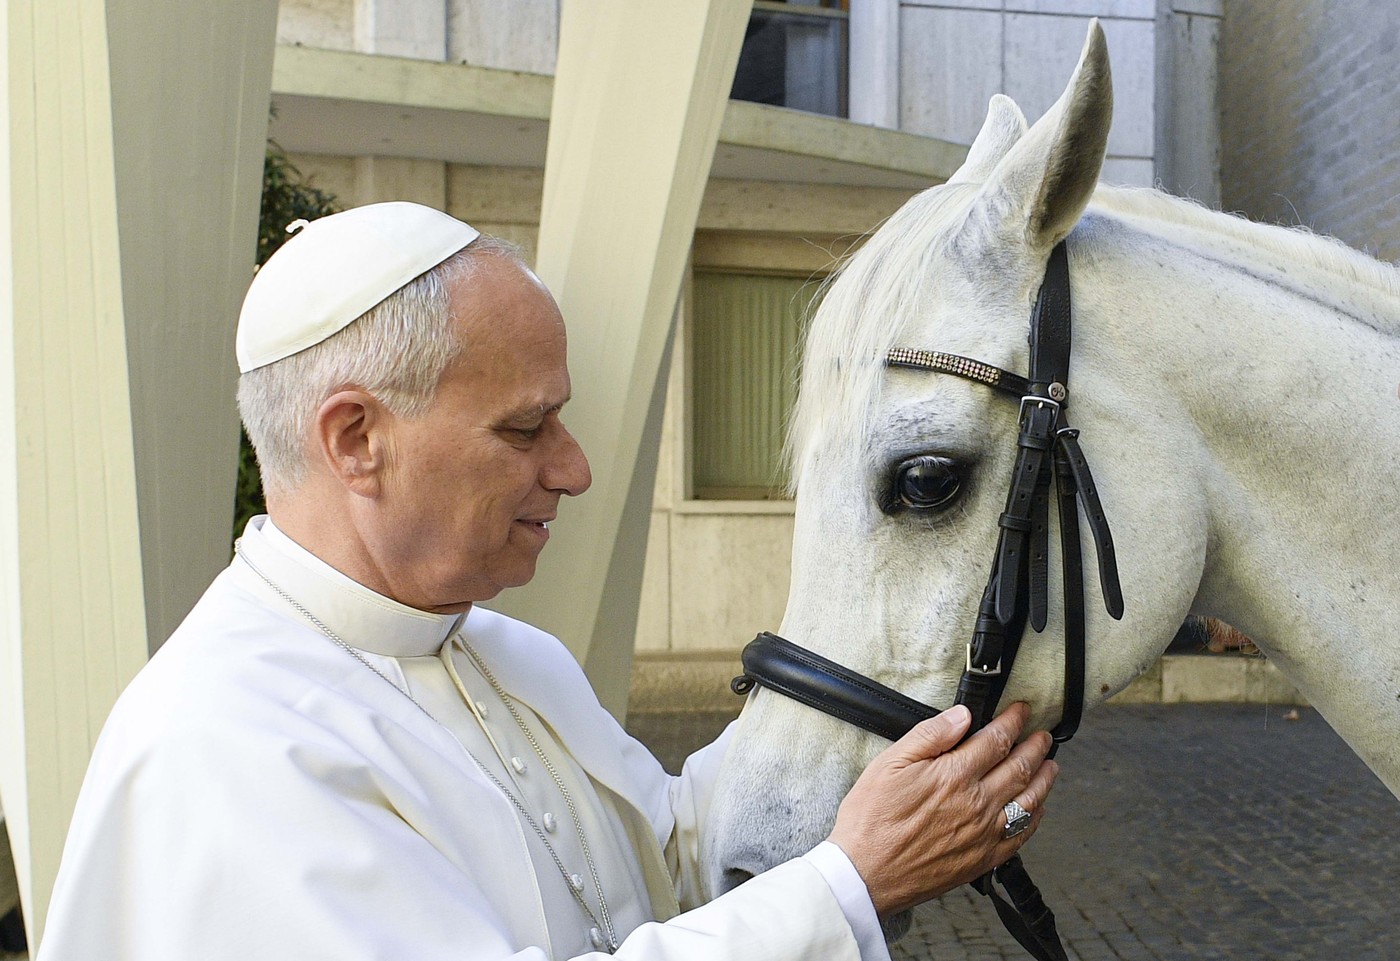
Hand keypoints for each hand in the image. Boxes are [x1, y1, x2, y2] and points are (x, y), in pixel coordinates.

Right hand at [825, 702, 1057, 916]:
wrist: (866, 872)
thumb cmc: (871, 818)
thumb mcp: (890, 763)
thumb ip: (930, 736)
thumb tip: (962, 715)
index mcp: (954, 775)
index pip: (996, 740)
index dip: (1013, 721)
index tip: (1021, 710)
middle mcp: (977, 803)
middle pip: (1020, 767)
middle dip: (1035, 746)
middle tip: (1043, 735)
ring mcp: (984, 833)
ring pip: (1029, 801)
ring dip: (1044, 779)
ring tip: (1051, 765)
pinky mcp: (983, 859)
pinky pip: (1021, 836)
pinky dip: (1035, 818)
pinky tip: (1038, 808)